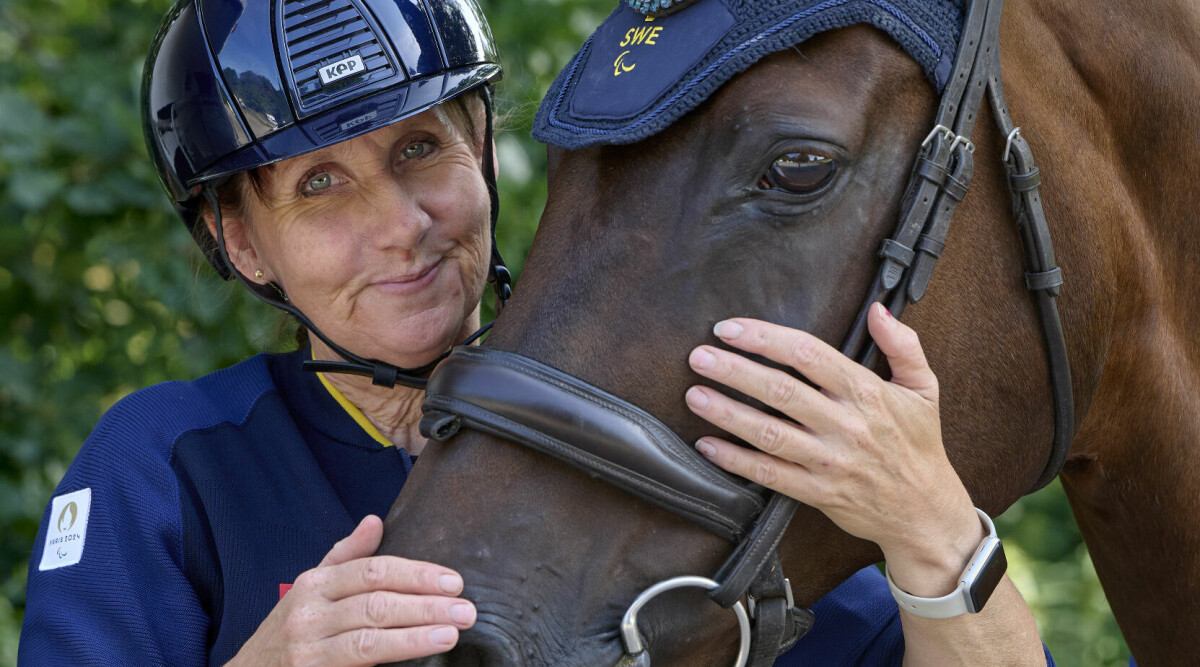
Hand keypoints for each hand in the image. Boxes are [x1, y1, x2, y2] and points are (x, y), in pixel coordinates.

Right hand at [227, 515, 475, 666]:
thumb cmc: (289, 629)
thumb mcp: (311, 587)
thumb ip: (345, 556)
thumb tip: (375, 520)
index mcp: (316, 583)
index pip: (374, 571)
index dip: (417, 575)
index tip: (453, 581)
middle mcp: (310, 614)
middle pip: (377, 605)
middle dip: (426, 606)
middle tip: (465, 610)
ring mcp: (308, 650)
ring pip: (369, 641)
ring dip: (415, 637)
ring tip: (450, 634)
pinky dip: (389, 663)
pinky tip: (415, 660)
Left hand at [685, 303, 983, 596]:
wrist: (927, 513)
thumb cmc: (919, 445)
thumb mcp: (924, 389)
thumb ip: (903, 345)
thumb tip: (877, 310)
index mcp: (866, 391)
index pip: (807, 354)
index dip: (764, 338)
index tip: (729, 329)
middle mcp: (846, 425)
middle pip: (780, 391)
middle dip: (734, 371)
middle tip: (699, 357)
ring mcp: (830, 461)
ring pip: (769, 433)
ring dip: (727, 413)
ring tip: (694, 395)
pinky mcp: (818, 493)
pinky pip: (770, 475)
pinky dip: (735, 460)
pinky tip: (707, 445)